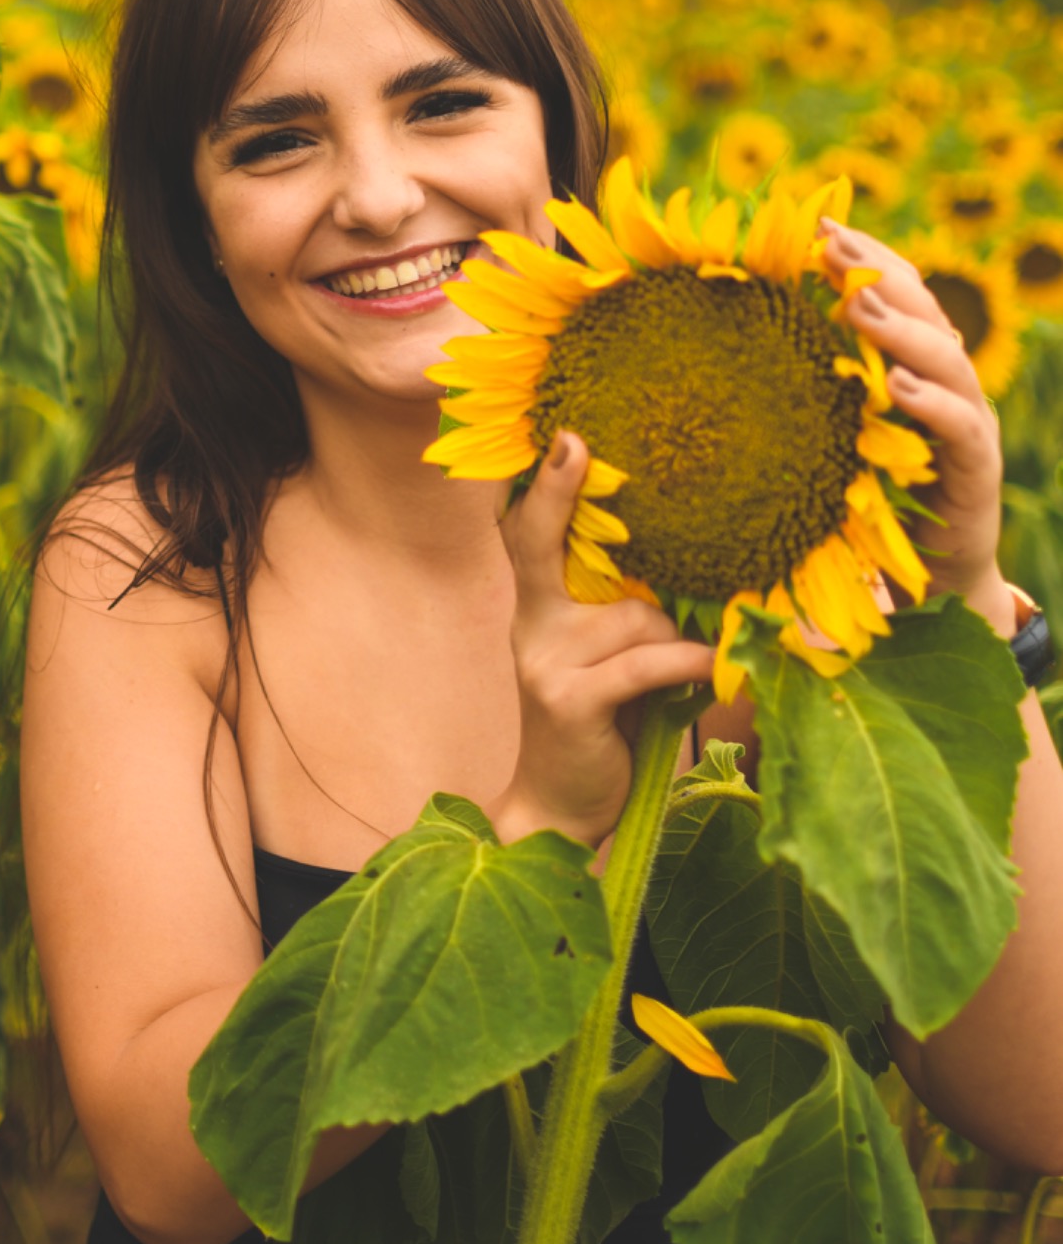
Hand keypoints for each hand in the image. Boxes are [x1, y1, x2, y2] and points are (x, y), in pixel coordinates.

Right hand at [493, 431, 715, 847]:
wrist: (561, 807)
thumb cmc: (603, 725)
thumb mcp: (607, 659)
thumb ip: (626, 615)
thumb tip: (698, 572)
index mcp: (538, 609)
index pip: (528, 535)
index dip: (543, 486)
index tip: (563, 436)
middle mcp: (531, 626)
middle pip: (544, 545)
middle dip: (561, 496)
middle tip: (580, 444)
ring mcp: (545, 662)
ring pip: (635, 615)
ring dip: (675, 639)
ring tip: (684, 670)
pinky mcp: (570, 700)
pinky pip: (647, 660)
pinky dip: (690, 662)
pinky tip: (716, 667)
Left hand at [821, 219, 1009, 623]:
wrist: (932, 575)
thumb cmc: (873, 499)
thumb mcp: (838, 434)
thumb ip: (814, 387)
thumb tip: (741, 345)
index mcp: (917, 364)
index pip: (901, 292)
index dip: (867, 256)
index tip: (819, 225)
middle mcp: (950, 383)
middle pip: (925, 311)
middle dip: (878, 274)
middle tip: (832, 248)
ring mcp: (968, 423)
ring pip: (948, 359)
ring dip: (901, 329)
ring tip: (859, 306)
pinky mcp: (976, 470)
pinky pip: (961, 427)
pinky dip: (931, 403)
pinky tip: (898, 386)